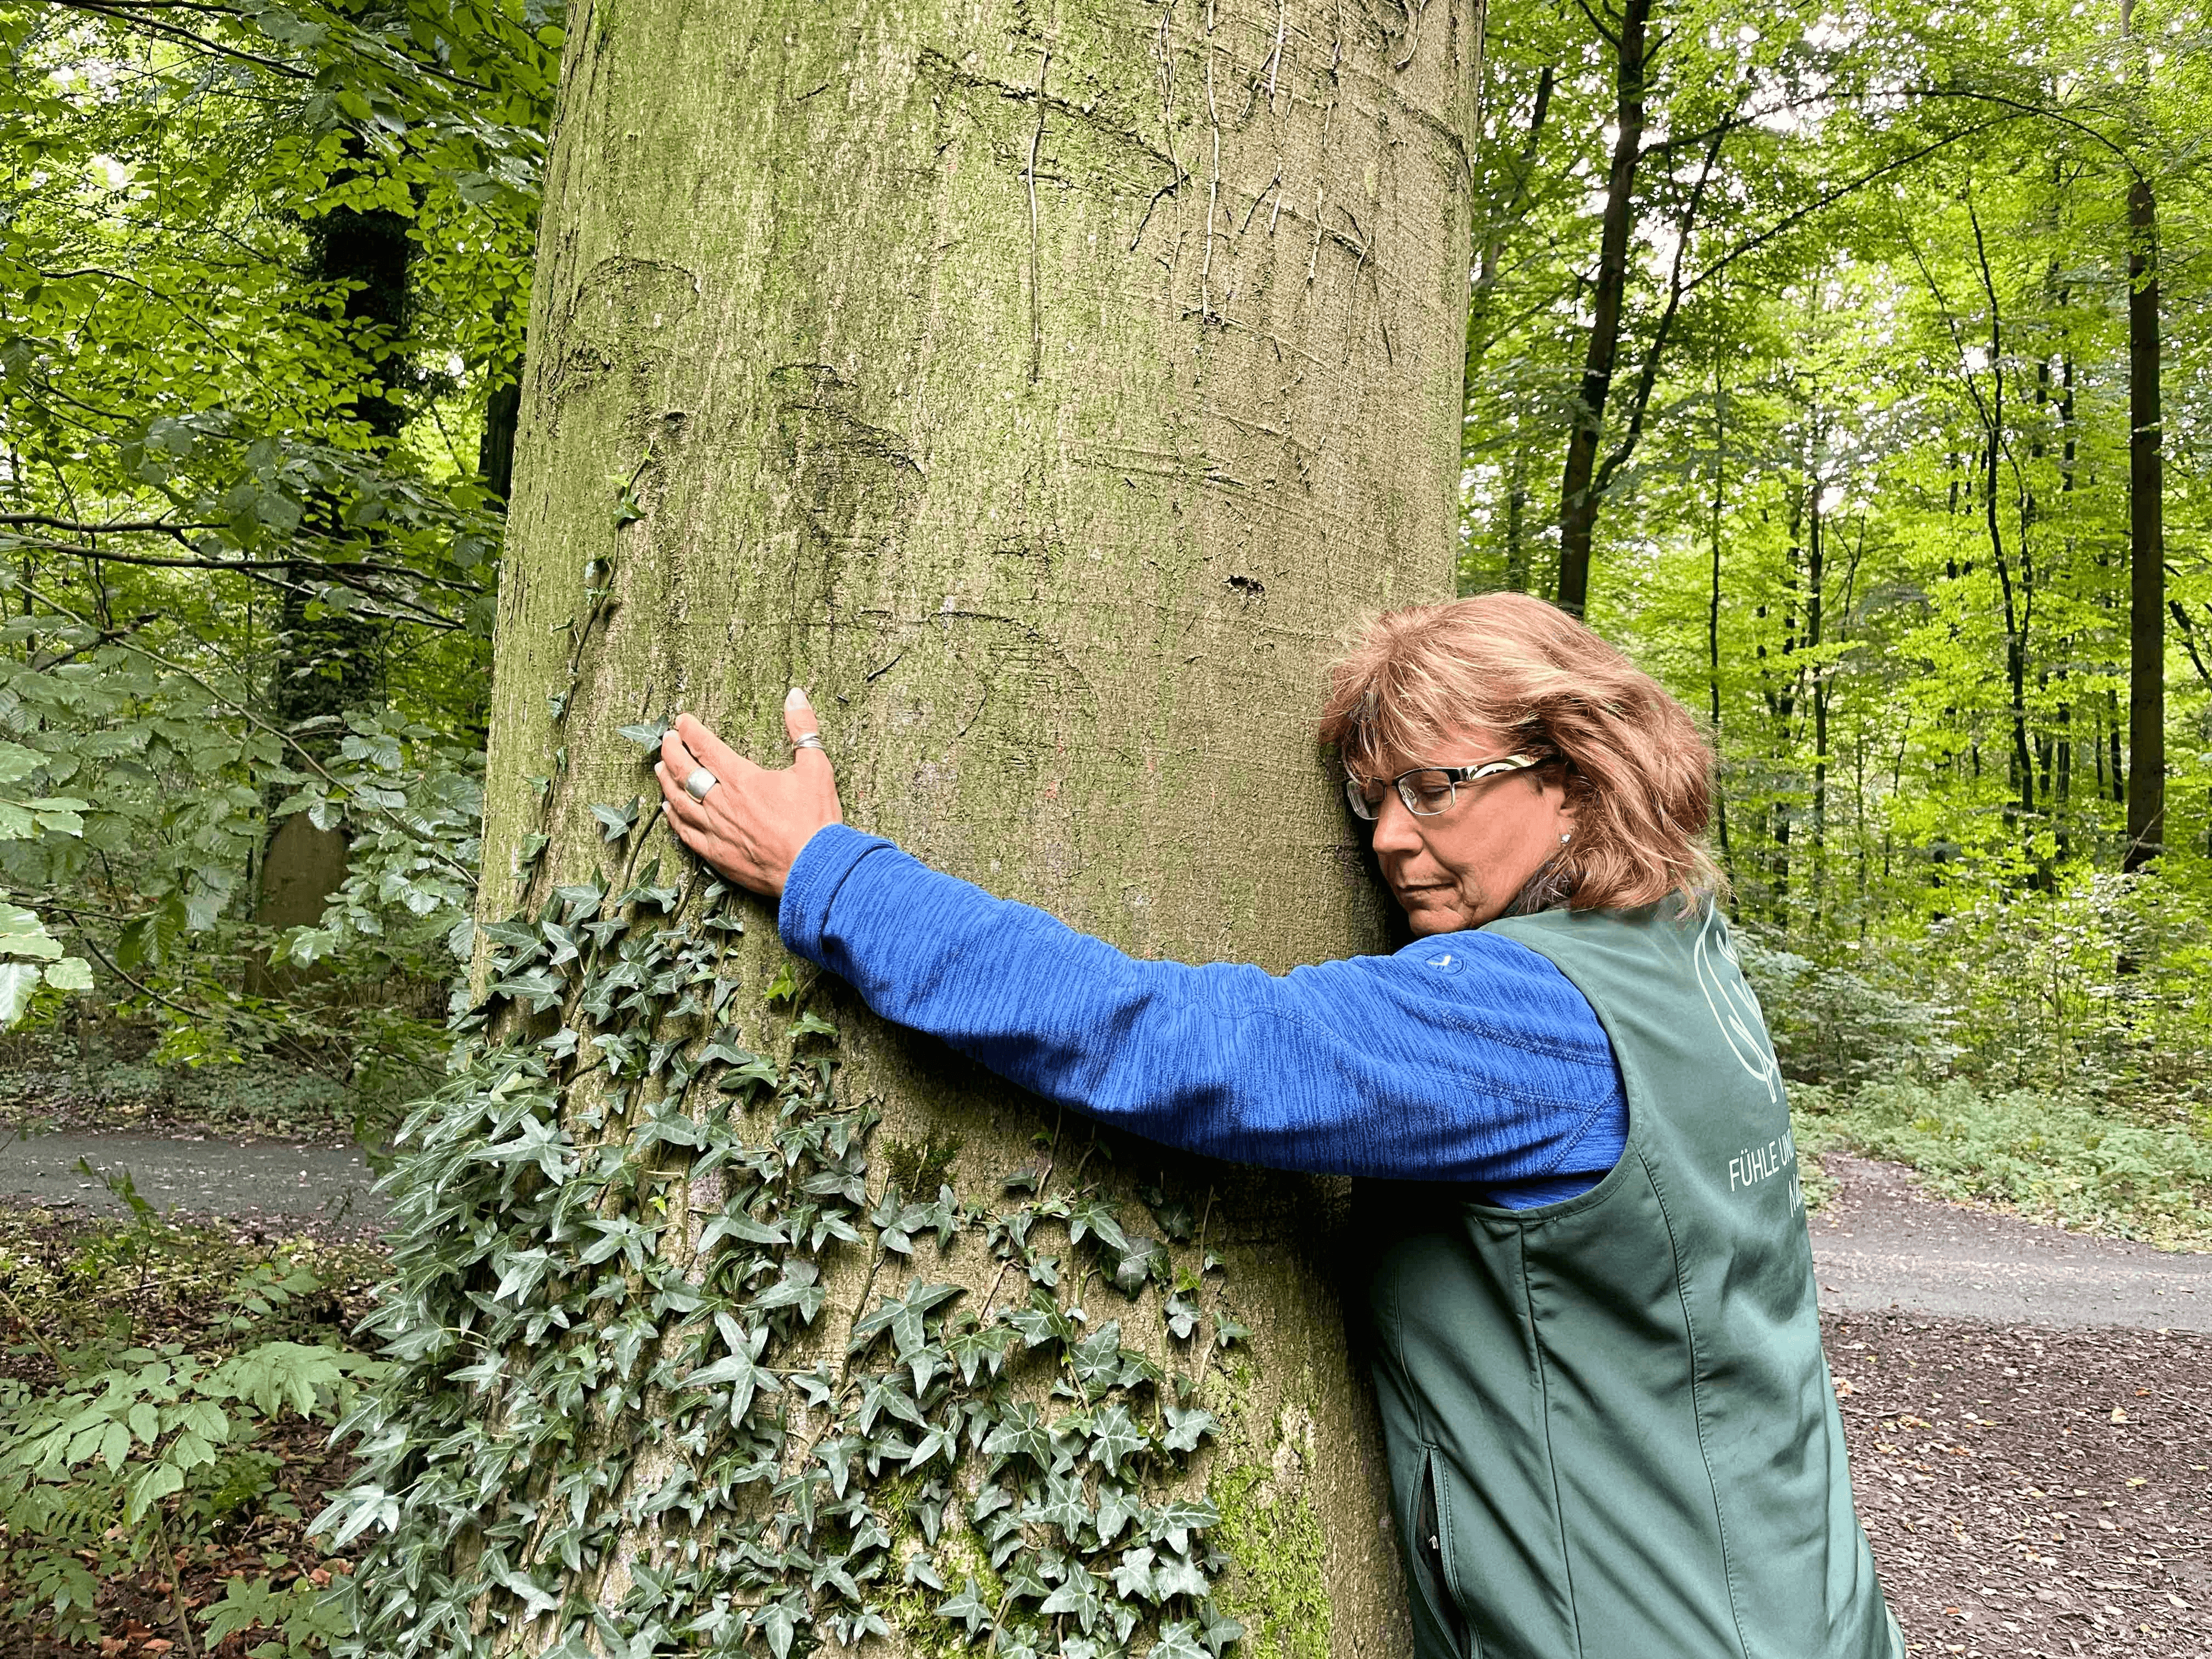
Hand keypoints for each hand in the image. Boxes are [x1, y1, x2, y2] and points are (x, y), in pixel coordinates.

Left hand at [654, 690, 842, 895]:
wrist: (814, 869)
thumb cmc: (815, 820)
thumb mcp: (816, 767)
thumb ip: (803, 728)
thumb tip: (795, 695)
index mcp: (742, 779)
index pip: (705, 747)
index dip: (690, 731)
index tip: (681, 721)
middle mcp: (721, 802)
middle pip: (684, 772)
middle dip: (671, 751)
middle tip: (666, 739)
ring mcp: (716, 830)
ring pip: (679, 801)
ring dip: (666, 782)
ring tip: (659, 768)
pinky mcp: (717, 855)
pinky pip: (685, 833)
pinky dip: (673, 819)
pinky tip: (668, 811)